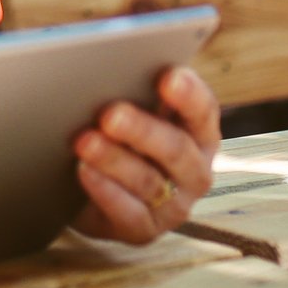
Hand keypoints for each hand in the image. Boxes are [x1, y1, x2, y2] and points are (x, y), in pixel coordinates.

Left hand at [71, 66, 220, 245]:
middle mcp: (195, 169)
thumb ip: (130, 84)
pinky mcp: (145, 230)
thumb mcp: (128, 105)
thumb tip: (109, 58)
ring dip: (114, 159)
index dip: (188, 94)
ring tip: (85, 141)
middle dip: (142, 129)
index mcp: (198, 131)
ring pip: (149, 181)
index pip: (203, 110)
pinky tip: (84, 171)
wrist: (89, 187)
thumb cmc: (116, 132)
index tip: (168, 76)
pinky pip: (129, 214)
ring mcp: (174, 204)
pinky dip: (106, 192)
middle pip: (176, 148)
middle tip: (110, 113)